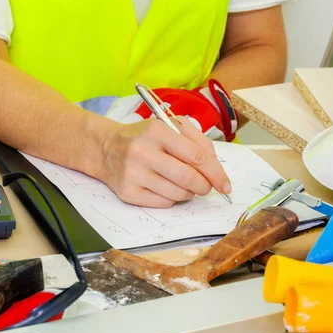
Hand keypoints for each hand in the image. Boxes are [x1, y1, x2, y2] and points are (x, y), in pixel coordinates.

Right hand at [99, 117, 231, 207]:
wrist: (106, 148)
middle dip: (204, 186)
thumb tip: (216, 171)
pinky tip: (165, 187)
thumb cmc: (145, 138)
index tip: (225, 185)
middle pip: (188, 178)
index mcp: (157, 131)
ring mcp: (134, 174)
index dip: (215, 173)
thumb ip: (198, 142)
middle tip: (205, 187)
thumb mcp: (170, 127)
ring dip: (188, 193)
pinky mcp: (127, 193)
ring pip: (177, 194)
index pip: (196, 156)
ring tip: (182, 183)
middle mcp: (143, 152)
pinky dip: (171, 199)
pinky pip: (163, 204)